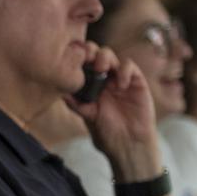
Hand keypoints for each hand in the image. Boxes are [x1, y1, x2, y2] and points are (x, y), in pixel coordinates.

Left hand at [66, 45, 161, 178]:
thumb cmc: (106, 131)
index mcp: (90, 85)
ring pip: (112, 57)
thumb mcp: (88, 117)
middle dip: (90, 51)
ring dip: (105, 58)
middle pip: (96, 54)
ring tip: (101, 69)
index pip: (83, 63)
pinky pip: (130, 67)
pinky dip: (124, 70)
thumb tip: (60, 93)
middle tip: (86, 58)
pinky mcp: (136, 82)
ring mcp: (119, 79)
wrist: (128, 144)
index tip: (71, 59)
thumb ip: (76, 104)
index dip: (77, 57)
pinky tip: (120, 85)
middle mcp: (104, 79)